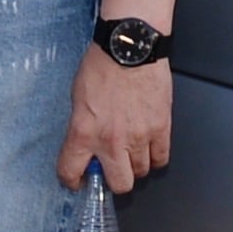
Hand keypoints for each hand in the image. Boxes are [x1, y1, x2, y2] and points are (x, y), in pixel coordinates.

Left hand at [59, 41, 171, 196]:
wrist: (129, 47)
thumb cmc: (102, 65)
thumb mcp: (77, 98)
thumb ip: (81, 126)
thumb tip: (85, 143)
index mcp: (83, 132)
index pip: (71, 172)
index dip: (72, 181)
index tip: (77, 180)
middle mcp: (111, 141)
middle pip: (119, 184)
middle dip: (114, 180)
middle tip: (112, 168)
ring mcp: (139, 137)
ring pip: (142, 172)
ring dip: (136, 165)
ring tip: (132, 152)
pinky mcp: (161, 128)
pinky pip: (162, 157)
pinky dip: (156, 156)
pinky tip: (150, 148)